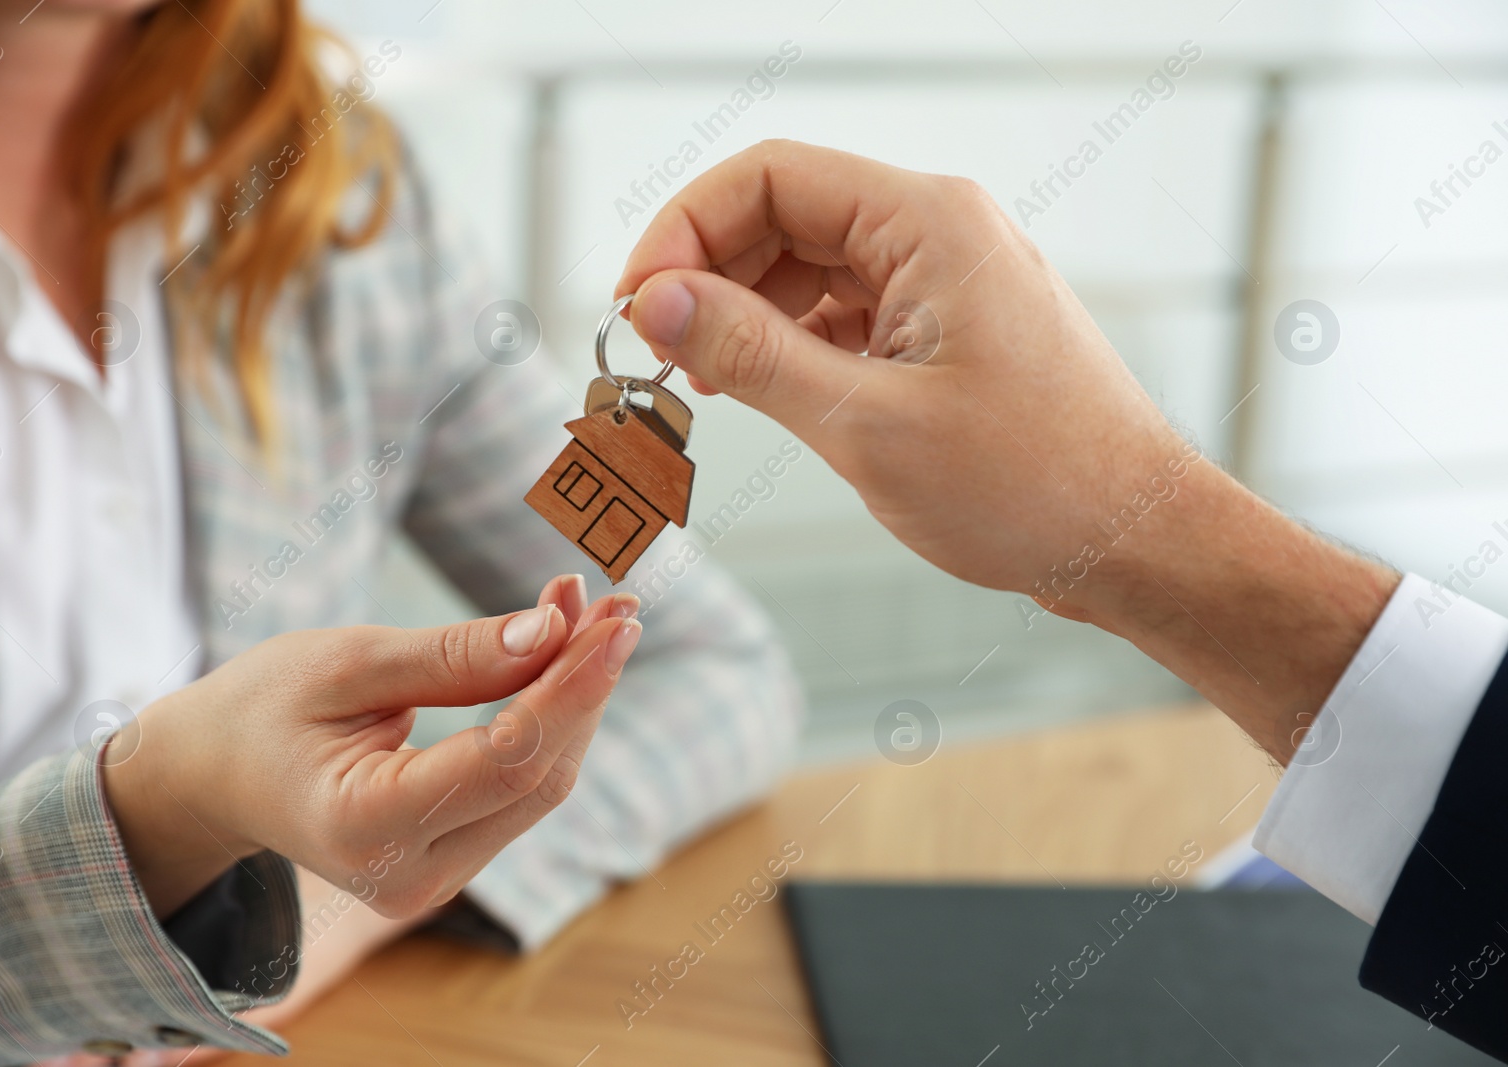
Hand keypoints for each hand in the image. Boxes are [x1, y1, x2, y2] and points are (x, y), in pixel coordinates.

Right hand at [104, 574, 642, 918]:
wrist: (212, 777)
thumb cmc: (263, 708)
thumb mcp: (346, 663)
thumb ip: (452, 656)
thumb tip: (553, 632)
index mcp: (367, 828)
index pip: (507, 761)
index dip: (573, 689)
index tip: (618, 619)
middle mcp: (409, 876)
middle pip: (537, 777)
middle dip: (584, 684)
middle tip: (613, 601)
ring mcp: (433, 881)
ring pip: (540, 784)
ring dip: (574, 697)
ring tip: (589, 611)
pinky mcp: (450, 862)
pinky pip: (520, 788)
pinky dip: (547, 719)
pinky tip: (562, 655)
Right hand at [616, 140, 1395, 759]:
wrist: (1133, 542)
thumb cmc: (1030, 486)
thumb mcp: (866, 425)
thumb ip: (751, 354)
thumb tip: (653, 303)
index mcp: (928, 222)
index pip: (768, 176)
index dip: (684, 231)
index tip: (635, 306)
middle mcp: (937, 231)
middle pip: (784, 214)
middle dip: (708, 275)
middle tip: (658, 355)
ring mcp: (945, 279)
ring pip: (808, 266)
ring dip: (745, 315)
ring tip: (705, 384)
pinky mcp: (945, 328)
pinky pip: (844, 311)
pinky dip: (792, 345)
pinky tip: (763, 393)